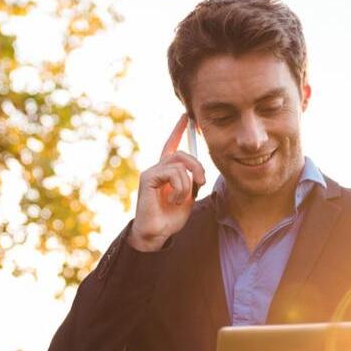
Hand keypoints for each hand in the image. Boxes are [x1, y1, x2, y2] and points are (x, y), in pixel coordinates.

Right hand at [127, 114, 206, 251]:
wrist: (156, 234)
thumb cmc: (169, 219)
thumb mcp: (188, 197)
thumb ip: (192, 181)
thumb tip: (198, 171)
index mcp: (166, 172)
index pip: (172, 146)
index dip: (178, 131)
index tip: (185, 117)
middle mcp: (157, 168)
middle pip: (181, 153)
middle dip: (197, 166)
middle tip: (201, 182)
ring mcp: (151, 172)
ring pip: (179, 164)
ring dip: (188, 183)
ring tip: (182, 200)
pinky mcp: (148, 177)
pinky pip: (172, 173)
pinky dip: (179, 188)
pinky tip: (172, 200)